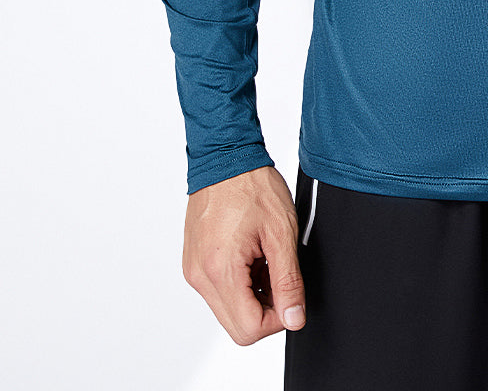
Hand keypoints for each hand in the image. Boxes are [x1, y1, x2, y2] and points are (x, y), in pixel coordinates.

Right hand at [182, 164, 306, 345]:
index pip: (249, 329)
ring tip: (264, 258)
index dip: (278, 319)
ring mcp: (193, 270)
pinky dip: (238, 282)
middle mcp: (199, 276)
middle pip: (236, 326)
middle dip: (265, 309)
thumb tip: (294, 318)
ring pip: (227, 310)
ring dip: (252, 295)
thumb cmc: (252, 185)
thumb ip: (288, 281)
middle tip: (279, 274)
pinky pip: (217, 290)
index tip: (290, 293)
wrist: (225, 156)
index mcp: (219, 270)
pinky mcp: (193, 263)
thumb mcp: (281, 232)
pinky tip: (251, 255)